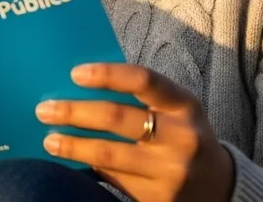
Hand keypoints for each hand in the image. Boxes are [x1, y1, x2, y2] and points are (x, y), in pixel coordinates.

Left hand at [36, 63, 233, 201]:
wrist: (217, 186)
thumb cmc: (183, 136)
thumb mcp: (175, 111)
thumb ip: (139, 99)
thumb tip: (78, 87)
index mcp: (184, 105)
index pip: (143, 80)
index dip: (107, 74)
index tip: (75, 73)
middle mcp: (181, 137)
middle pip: (117, 118)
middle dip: (74, 112)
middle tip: (44, 109)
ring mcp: (170, 172)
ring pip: (109, 154)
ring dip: (72, 145)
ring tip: (49, 140)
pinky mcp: (159, 198)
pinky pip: (113, 180)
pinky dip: (89, 169)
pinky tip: (71, 164)